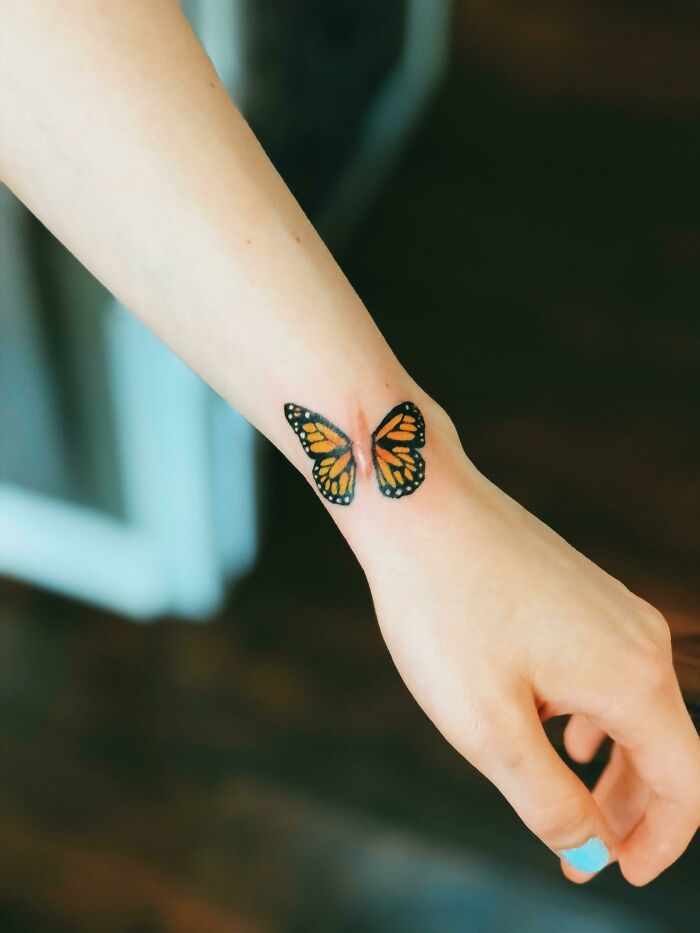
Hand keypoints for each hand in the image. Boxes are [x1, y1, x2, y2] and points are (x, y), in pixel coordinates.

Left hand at [358, 411, 699, 884]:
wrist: (420, 507)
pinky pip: (607, 669)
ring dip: (610, 762)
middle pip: (667, 746)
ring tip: (569, 793)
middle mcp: (639, 637)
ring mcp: (612, 607)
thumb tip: (588, 846)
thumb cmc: (444, 610)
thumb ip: (546, 798)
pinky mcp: (582, 591)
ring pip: (634, 706)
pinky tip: (557, 723)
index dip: (661, 841)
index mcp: (632, 676)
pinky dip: (591, 715)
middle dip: (631, 808)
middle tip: (584, 851)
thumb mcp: (488, 726)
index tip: (620, 872)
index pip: (686, 784)